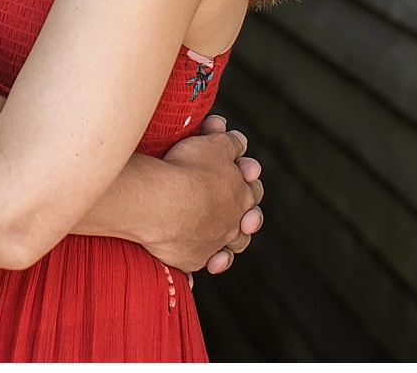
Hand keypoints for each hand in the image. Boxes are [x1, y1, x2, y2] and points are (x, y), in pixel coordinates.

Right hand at [142, 114, 263, 274]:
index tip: (240, 169)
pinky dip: (198, 268)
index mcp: (242, 195)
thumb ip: (230, 143)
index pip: (253, 188)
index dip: (247, 178)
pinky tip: (193, 275)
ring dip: (228, 245)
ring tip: (221, 241)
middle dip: (247, 215)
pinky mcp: (191, 260)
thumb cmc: (189, 169)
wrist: (163, 203)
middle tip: (240, 210)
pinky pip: (197, 266)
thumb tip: (239, 140)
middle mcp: (233, 224)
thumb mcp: (215, 145)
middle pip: (247, 222)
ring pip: (230, 248)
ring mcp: (213, 245)